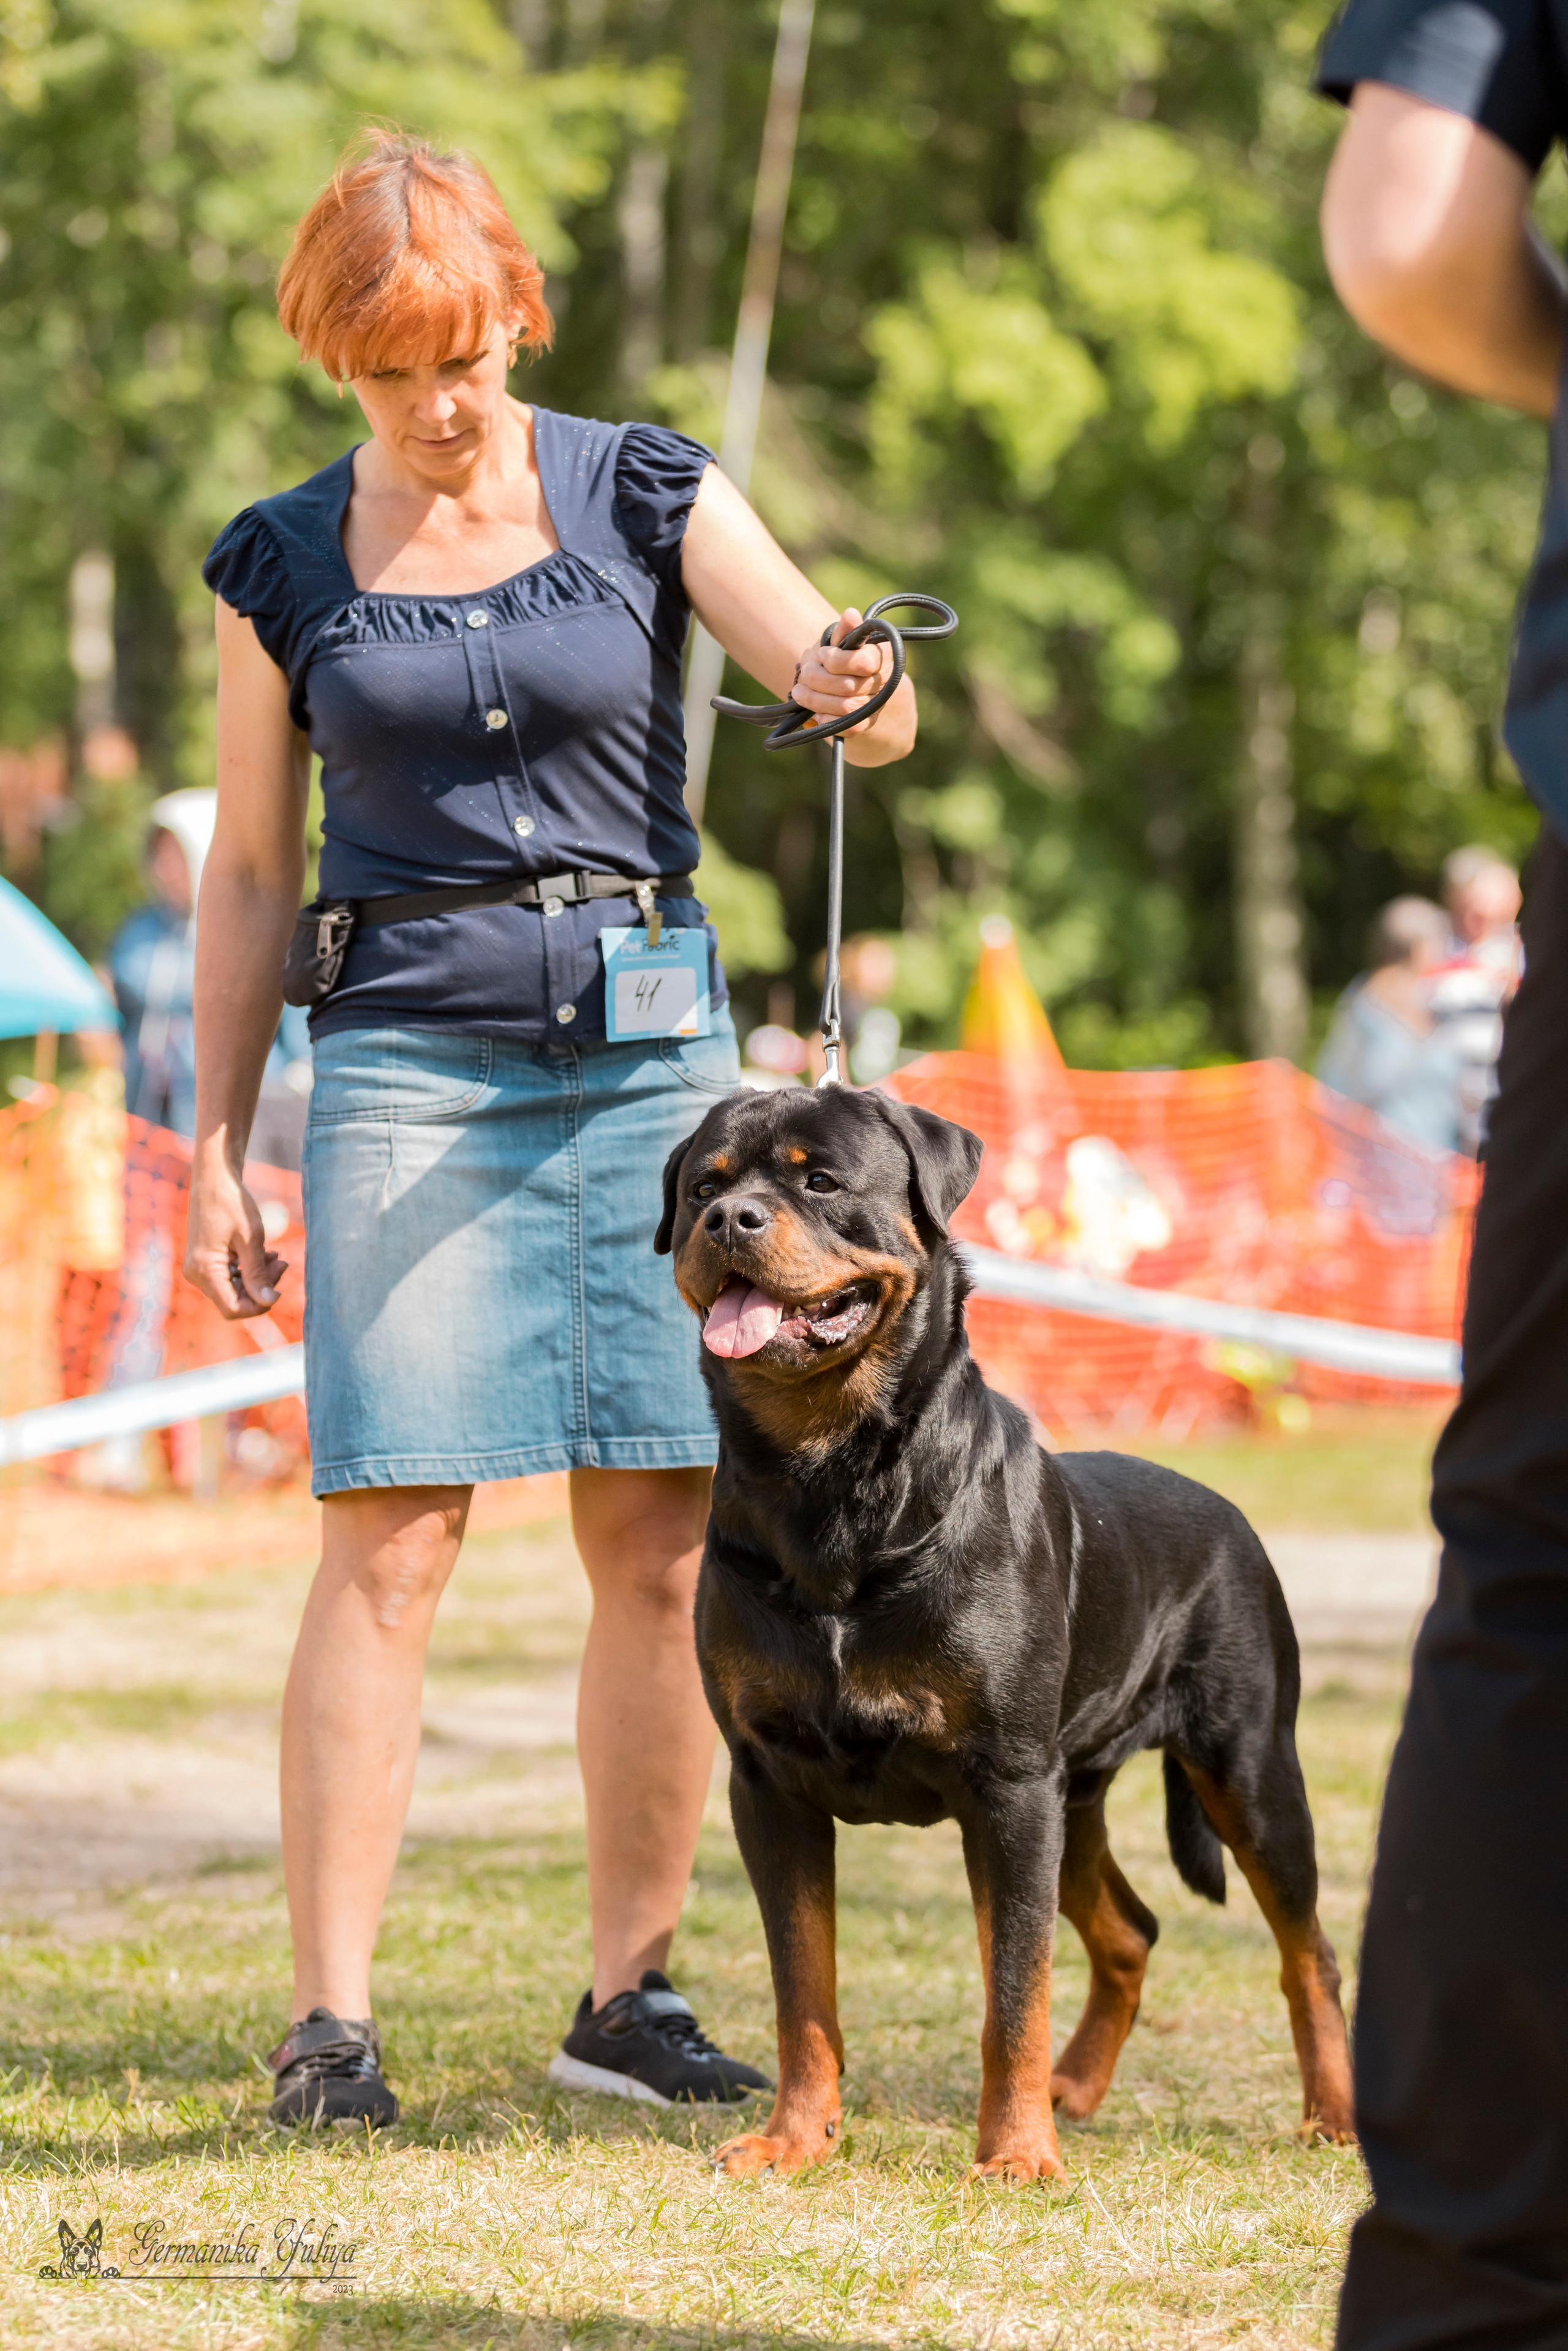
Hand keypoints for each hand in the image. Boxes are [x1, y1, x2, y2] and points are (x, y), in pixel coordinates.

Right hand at [184, 1158, 287, 1319]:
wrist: (214, 1179)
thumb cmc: (232, 1203)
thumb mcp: (251, 1238)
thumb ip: (258, 1273)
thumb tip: (269, 1302)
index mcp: (204, 1270)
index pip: (233, 1309)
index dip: (258, 1306)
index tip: (279, 1287)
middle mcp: (196, 1274)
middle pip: (235, 1300)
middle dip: (261, 1288)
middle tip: (282, 1263)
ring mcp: (199, 1269)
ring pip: (234, 1290)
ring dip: (257, 1278)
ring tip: (275, 1256)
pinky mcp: (205, 1262)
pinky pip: (229, 1278)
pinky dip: (248, 1271)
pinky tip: (263, 1255)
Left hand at [791, 609, 894, 735]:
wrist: (840, 685)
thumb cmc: (837, 657)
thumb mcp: (838, 641)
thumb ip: (844, 631)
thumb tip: (851, 614)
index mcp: (882, 657)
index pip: (863, 662)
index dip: (837, 660)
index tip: (823, 655)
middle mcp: (883, 683)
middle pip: (848, 686)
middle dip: (818, 679)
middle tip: (805, 672)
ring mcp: (875, 706)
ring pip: (844, 707)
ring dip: (815, 699)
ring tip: (800, 691)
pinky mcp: (864, 724)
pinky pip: (844, 726)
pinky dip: (824, 718)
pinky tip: (815, 709)